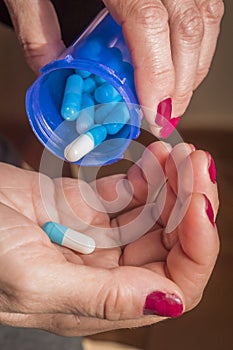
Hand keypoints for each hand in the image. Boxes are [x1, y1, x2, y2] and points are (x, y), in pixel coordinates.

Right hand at [0, 142, 218, 335]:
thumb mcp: (35, 278)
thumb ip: (103, 297)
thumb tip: (171, 302)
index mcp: (100, 297)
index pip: (174, 282)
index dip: (195, 246)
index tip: (198, 204)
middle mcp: (107, 269)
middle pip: (172, 242)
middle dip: (192, 201)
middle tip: (196, 162)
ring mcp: (100, 234)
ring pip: (157, 213)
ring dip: (175, 183)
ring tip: (180, 154)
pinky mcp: (89, 205)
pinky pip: (131, 190)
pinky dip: (149, 173)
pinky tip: (156, 156)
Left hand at [4, 0, 223, 136]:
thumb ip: (36, 25)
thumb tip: (50, 69)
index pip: (150, 28)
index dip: (157, 78)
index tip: (153, 112)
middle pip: (189, 28)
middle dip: (183, 82)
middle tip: (168, 113)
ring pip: (206, 16)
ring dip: (195, 63)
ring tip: (177, 93)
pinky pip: (205, 1)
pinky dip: (198, 38)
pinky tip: (184, 57)